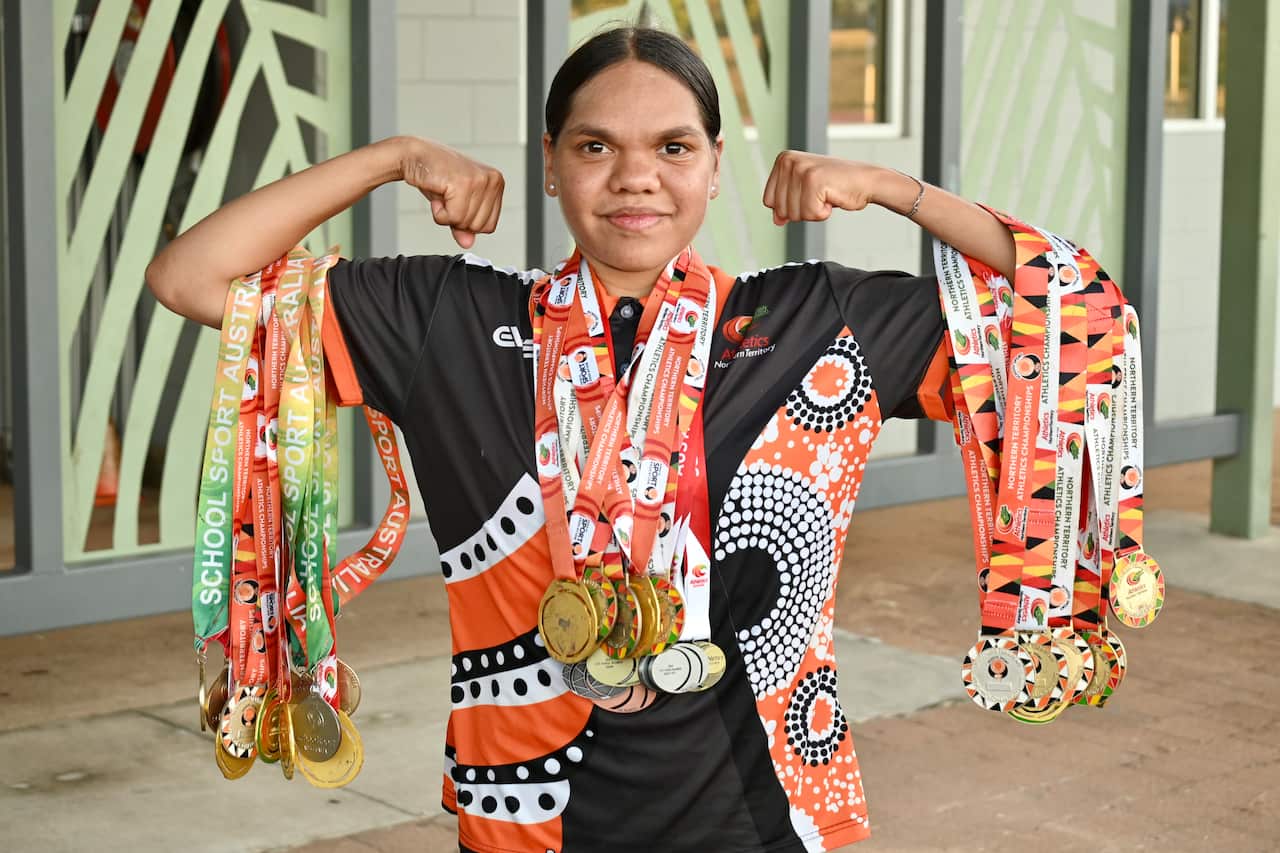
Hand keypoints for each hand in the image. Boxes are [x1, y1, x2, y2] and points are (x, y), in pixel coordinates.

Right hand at [399, 138, 504, 248]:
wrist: (415, 156)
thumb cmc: (436, 176)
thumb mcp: (455, 203)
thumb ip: (464, 224)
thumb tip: (468, 243)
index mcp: (496, 183)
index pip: (490, 226)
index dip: (468, 222)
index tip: (456, 203)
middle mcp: (493, 180)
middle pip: (478, 227)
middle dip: (457, 219)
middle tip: (447, 198)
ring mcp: (480, 180)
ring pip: (465, 223)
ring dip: (446, 214)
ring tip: (442, 193)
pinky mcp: (464, 183)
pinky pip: (453, 217)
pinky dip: (439, 213)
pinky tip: (438, 194)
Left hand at [762, 151, 881, 225]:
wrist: (866, 181)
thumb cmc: (836, 186)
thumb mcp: (804, 193)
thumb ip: (786, 204)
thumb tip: (776, 220)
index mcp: (783, 160)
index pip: (768, 201)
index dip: (789, 207)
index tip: (807, 194)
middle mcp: (789, 161)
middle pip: (780, 209)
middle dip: (802, 210)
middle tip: (819, 195)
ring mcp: (801, 169)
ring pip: (794, 214)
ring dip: (813, 212)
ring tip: (826, 195)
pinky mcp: (814, 180)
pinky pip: (810, 213)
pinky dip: (823, 213)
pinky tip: (832, 198)